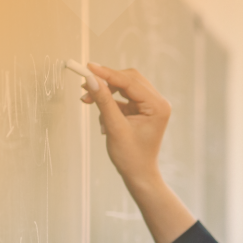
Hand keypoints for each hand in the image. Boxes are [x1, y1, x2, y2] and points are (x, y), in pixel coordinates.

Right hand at [82, 63, 169, 187]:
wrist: (138, 175)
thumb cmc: (131, 157)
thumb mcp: (115, 127)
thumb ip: (104, 101)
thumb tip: (92, 80)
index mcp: (157, 106)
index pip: (130, 82)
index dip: (108, 73)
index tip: (89, 67)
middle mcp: (157, 102)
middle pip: (129, 80)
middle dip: (106, 82)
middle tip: (85, 85)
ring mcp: (150, 106)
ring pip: (125, 87)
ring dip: (106, 93)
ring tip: (87, 101)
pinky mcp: (142, 110)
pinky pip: (124, 98)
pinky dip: (110, 103)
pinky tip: (102, 118)